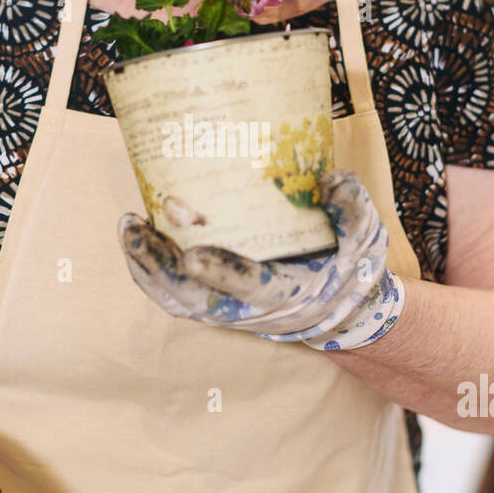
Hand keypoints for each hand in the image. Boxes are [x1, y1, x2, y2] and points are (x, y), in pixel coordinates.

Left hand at [118, 169, 404, 349]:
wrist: (342, 313)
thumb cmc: (351, 269)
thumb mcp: (365, 234)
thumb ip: (351, 205)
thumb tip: (328, 179)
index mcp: (289, 292)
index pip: (250, 287)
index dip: (220, 273)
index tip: (190, 253)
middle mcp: (252, 310)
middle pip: (194, 298)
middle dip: (159, 266)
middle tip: (135, 227)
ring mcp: (230, 312)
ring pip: (177, 300)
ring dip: (147, 268)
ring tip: (128, 227)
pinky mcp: (218, 308)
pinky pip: (174, 298)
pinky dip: (151, 275)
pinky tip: (137, 243)